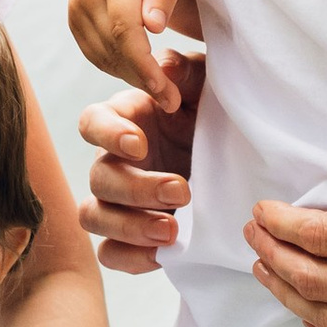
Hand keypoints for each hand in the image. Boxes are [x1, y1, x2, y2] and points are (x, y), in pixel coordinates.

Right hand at [68, 0, 198, 102]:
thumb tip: (153, 26)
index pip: (124, 29)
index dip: (144, 65)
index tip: (166, 92)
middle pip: (113, 47)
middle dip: (142, 78)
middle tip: (172, 100)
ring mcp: (75, 5)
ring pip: (101, 55)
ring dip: (131, 76)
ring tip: (161, 88)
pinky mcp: (74, 18)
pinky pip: (94, 53)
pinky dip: (118, 67)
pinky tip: (141, 71)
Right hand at [77, 51, 203, 276]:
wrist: (233, 156)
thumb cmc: (211, 113)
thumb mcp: (206, 87)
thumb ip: (186, 72)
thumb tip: (165, 69)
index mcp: (126, 119)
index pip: (92, 122)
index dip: (107, 134)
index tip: (139, 144)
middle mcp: (113, 160)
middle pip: (98, 177)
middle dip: (137, 188)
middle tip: (181, 190)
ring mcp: (116, 200)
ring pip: (94, 217)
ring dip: (129, 226)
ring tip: (172, 231)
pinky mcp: (128, 234)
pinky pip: (110, 253)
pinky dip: (131, 257)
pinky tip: (163, 256)